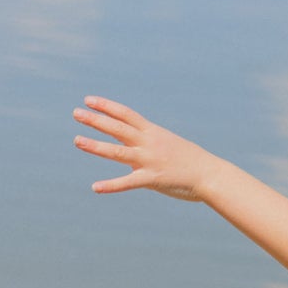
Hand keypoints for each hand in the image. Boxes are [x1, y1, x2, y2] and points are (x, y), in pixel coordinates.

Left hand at [73, 96, 216, 200]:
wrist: (211, 175)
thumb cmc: (191, 161)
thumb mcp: (168, 145)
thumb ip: (148, 144)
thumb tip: (133, 147)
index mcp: (153, 132)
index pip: (125, 114)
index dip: (106, 106)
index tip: (88, 100)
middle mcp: (149, 143)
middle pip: (117, 128)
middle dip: (95, 120)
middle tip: (76, 113)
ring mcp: (149, 160)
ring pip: (117, 152)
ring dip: (95, 146)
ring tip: (76, 140)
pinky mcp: (152, 179)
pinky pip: (128, 183)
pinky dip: (111, 185)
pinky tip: (95, 187)